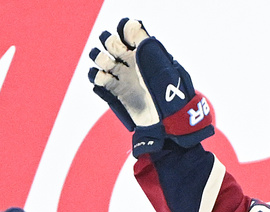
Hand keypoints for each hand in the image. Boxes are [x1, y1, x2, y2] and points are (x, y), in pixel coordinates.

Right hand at [88, 18, 213, 155]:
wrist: (170, 125)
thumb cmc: (173, 97)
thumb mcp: (166, 69)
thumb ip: (149, 48)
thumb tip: (133, 29)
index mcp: (146, 54)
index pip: (128, 31)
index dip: (124, 30)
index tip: (127, 38)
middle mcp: (133, 63)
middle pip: (111, 42)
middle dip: (110, 43)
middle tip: (118, 53)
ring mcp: (124, 77)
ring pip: (101, 58)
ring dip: (99, 58)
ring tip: (108, 67)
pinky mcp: (117, 93)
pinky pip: (98, 79)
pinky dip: (96, 76)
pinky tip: (103, 79)